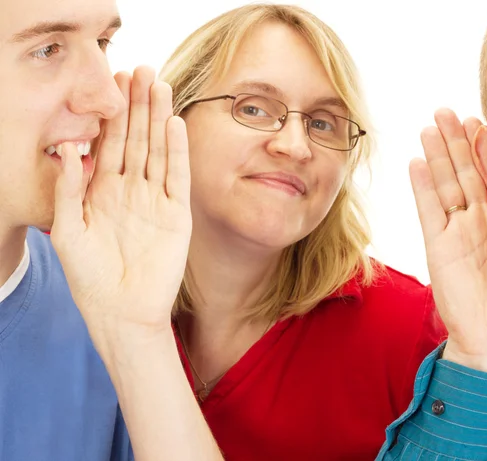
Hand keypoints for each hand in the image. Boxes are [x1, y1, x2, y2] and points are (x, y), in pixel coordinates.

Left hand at [50, 66, 190, 354]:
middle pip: (136, 140)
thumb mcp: (68, 231)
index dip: (111, 114)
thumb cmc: (90, 277)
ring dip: (159, 120)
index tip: (113, 81)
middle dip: (138, 106)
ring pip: (158, 152)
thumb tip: (67, 147)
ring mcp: (155, 201)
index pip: (108, 144)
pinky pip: (177, 177)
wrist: (123, 312)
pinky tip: (174, 126)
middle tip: (142, 69)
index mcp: (102, 192)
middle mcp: (130, 191)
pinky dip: (177, 152)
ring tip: (160, 86)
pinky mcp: (177, 215)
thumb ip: (69, 190)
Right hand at [411, 109, 486, 374]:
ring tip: (430, 127)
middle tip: (447, 112)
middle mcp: (481, 219)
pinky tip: (417, 162)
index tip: (482, 122)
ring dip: (437, 156)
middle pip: (466, 172)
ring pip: (445, 184)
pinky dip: (422, 186)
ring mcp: (456, 230)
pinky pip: (427, 209)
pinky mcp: (436, 244)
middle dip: (458, 142)